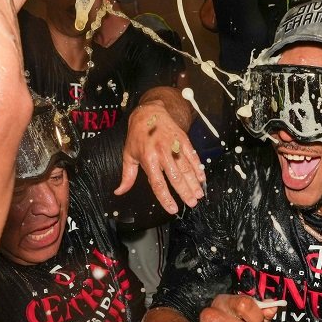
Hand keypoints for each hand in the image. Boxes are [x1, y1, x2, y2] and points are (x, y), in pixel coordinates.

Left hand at [115, 99, 204, 213]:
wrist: (150, 113)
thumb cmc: (137, 136)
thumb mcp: (128, 155)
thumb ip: (127, 176)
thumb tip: (119, 192)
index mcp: (148, 159)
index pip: (158, 183)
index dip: (166, 198)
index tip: (173, 209)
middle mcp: (162, 153)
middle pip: (175, 177)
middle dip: (185, 192)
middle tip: (192, 203)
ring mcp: (174, 146)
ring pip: (186, 168)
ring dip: (193, 183)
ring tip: (199, 195)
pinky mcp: (183, 140)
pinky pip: (192, 156)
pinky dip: (198, 168)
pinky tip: (202, 178)